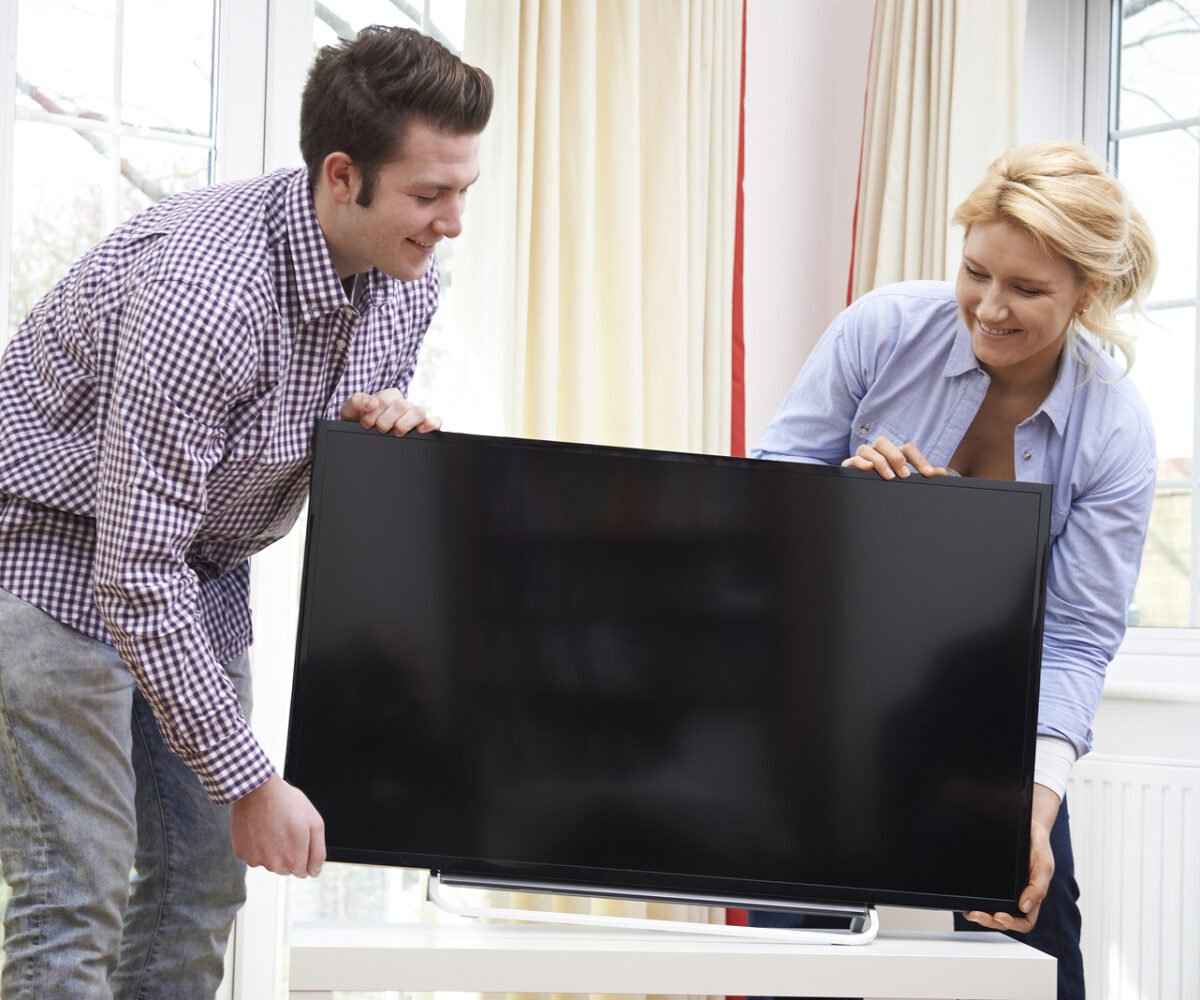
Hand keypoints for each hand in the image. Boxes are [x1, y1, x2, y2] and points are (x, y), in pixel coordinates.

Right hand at [230, 774, 325, 876]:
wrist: (258, 790)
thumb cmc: (288, 803)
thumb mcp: (315, 823)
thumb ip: (318, 852)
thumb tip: (314, 872)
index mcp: (294, 861)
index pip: (303, 872)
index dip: (304, 853)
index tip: (300, 838)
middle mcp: (274, 865)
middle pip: (286, 869)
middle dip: (288, 853)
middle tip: (286, 829)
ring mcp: (256, 860)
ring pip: (269, 862)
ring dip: (272, 850)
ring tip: (273, 826)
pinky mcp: (242, 853)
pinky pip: (253, 855)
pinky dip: (257, 845)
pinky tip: (260, 828)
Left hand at [341, 389, 440, 435]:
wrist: (362, 435)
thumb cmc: (359, 421)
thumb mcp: (351, 410)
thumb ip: (357, 402)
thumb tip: (372, 402)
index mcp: (387, 397)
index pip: (387, 399)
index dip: (376, 412)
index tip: (366, 423)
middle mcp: (403, 404)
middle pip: (402, 406)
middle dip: (387, 420)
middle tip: (379, 429)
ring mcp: (414, 415)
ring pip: (419, 411)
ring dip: (406, 423)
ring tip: (397, 432)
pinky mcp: (424, 426)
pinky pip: (435, 421)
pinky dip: (432, 424)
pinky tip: (423, 430)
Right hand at [841, 436, 948, 479]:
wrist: (867, 495)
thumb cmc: (892, 484)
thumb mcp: (910, 480)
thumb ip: (924, 474)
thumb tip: (942, 472)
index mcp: (894, 452)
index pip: (907, 448)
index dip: (919, 459)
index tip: (928, 474)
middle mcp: (877, 451)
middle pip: (883, 441)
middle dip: (895, 457)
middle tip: (905, 474)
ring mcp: (863, 458)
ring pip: (866, 449)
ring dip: (879, 461)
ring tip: (890, 477)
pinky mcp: (850, 467)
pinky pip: (851, 460)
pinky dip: (860, 462)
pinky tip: (869, 469)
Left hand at [963, 783, 1058, 932]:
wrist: (1027, 826)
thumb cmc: (1037, 847)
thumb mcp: (1044, 865)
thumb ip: (1038, 887)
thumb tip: (1024, 907)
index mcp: (1031, 898)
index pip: (1023, 921)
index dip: (1011, 923)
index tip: (999, 915)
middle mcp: (1015, 897)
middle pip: (1002, 919)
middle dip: (989, 921)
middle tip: (976, 914)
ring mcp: (1002, 889)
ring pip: (990, 910)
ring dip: (979, 914)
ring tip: (969, 910)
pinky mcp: (989, 878)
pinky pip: (981, 893)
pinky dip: (972, 899)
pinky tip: (964, 899)